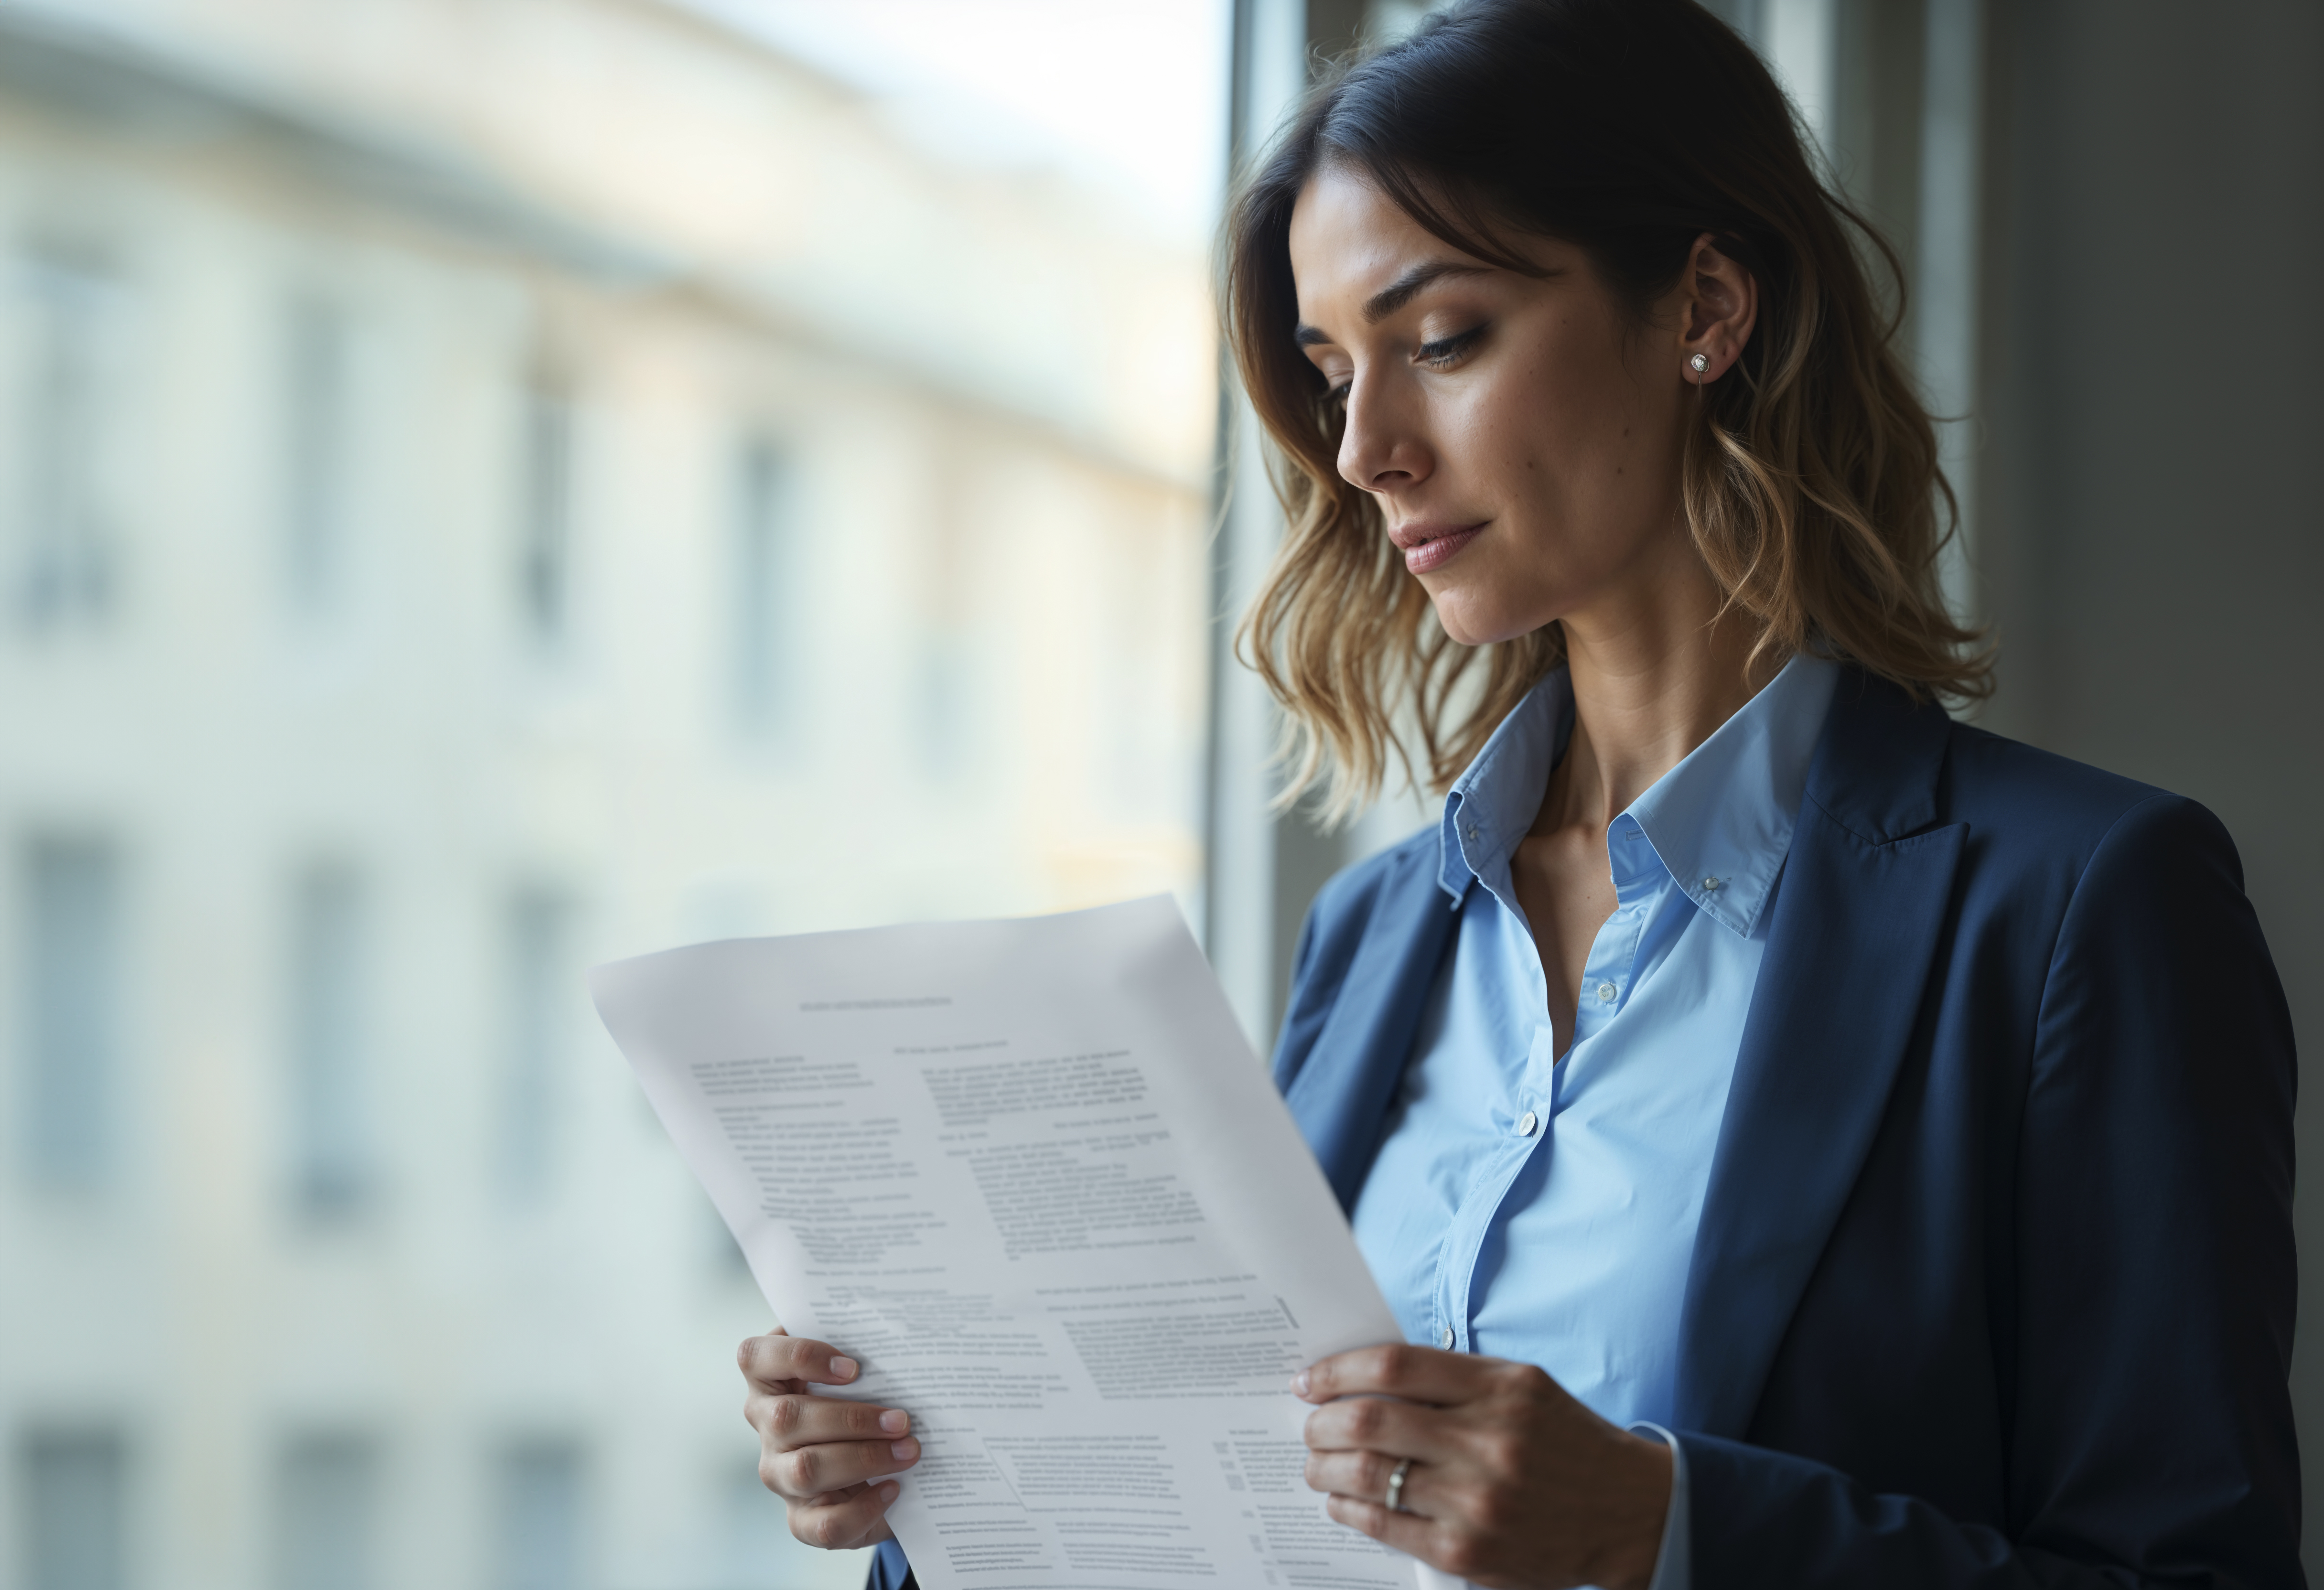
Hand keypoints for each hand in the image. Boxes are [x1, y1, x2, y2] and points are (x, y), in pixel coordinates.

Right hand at [740, 1327, 919, 1547]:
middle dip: (853, 1418)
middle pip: (787, 1418)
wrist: (870, 1472)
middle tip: (902, 1420)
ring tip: (908, 1451)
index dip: (799, 1356)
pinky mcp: (800, 1519)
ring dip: (864, 1459)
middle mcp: (766, 1427)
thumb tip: (901, 1352)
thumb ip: (862, 1356)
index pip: (755, 1357)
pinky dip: (864, 1508)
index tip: (853, 1367)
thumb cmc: (861, 1404)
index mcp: (770, 1381)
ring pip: (805, 1469)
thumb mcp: (857, 1376)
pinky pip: (824, 1523)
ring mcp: (779, 1475)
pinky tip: (893, 1489)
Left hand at [1295, 1345, 1671, 1589]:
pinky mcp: (1468, 1551)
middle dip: (1321, 1422)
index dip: (1338, 1371)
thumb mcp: (1521, 1386)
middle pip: (1369, 1421)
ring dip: (1324, 1467)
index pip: (1393, 1368)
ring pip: (1366, 1475)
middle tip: (1309, 1423)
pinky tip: (1341, 1500)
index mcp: (1501, 1389)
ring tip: (1317, 1462)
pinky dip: (1348, 1509)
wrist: (1627, 1512)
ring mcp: (1476, 1501)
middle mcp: (1488, 1442)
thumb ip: (1452, 1379)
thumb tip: (1365, 1376)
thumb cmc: (1565, 1441)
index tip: (1311, 1379)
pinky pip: (1384, 1525)